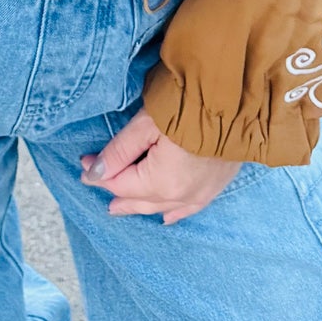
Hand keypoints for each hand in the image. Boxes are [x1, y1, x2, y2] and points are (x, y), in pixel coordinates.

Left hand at [79, 106, 242, 224]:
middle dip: (115, 190)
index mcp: (161, 181)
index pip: (121, 183)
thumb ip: (119, 150)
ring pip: (162, 207)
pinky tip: (165, 217)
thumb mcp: (147, 123)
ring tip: (119, 205)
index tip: (83, 161)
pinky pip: (189, 208)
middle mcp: (181, 195)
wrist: (239, 103)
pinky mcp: (216, 186)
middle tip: (96, 180)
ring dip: (139, 204)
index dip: (99, 173)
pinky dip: (173, 212)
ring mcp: (201, 193)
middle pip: (139, 200)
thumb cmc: (190, 106)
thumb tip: (93, 173)